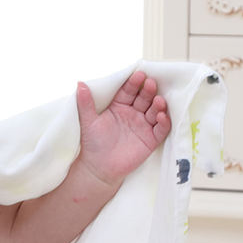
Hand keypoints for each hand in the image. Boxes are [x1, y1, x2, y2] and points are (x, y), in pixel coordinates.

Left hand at [76, 70, 170, 185]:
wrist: (98, 167)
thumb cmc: (92, 143)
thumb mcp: (88, 121)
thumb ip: (85, 103)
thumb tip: (79, 83)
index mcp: (119, 106)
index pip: (128, 91)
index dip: (133, 83)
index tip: (138, 75)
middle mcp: (133, 113)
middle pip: (144, 98)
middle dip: (148, 91)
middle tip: (151, 83)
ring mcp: (143, 125)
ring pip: (155, 111)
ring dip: (158, 105)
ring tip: (158, 100)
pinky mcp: (151, 139)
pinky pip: (161, 129)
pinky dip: (163, 122)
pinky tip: (161, 117)